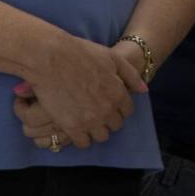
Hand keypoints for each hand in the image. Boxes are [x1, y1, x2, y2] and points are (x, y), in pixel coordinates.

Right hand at [15, 36, 147, 149]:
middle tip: (94, 108)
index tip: (107, 100)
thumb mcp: (111, 57)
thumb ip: (130, 74)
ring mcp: (90, 121)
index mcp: (118, 93)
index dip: (118, 105)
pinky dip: (81, 136)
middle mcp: (107, 110)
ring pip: (101, 136)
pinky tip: (74, 124)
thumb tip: (144, 90)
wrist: (49, 57)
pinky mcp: (72, 128)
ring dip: (96, 129)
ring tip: (85, 118)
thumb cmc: (79, 52)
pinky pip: (83, 143)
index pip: (126, 111)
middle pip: (115, 125)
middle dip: (108, 118)